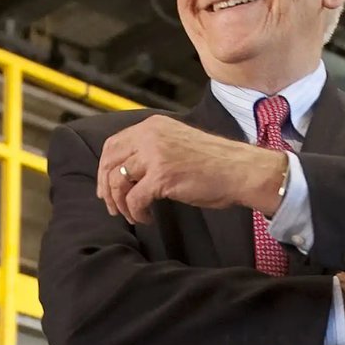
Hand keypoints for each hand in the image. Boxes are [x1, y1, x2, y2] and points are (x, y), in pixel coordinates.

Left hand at [98, 116, 279, 223]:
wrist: (240, 170)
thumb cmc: (214, 162)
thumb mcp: (177, 143)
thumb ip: (151, 149)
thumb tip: (126, 170)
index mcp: (152, 126)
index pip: (113, 145)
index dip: (105, 168)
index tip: (106, 186)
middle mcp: (150, 136)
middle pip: (109, 162)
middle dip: (106, 188)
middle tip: (112, 206)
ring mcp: (154, 155)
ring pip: (117, 182)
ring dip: (121, 203)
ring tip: (131, 214)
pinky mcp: (161, 177)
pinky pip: (134, 199)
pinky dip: (136, 212)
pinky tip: (146, 217)